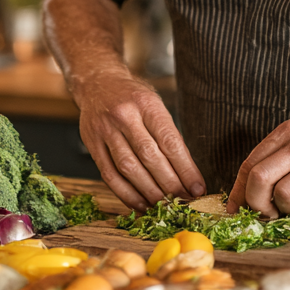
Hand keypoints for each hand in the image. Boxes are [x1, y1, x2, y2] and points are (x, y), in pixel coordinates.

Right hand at [73, 69, 205, 211]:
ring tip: (165, 206)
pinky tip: (140, 204)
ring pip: (129, 168)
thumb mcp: (155, 104)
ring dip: (149, 192)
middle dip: (170, 184)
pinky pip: (109, 175)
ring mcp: (105, 130)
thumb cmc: (133, 97)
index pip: (170, 141)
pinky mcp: (92, 144)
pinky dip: (126, 194)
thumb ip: (167, 135)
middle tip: (184, 201)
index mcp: (147, 103)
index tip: (197, 186)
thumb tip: (187, 173)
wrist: (97, 83)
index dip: (185, 168)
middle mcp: (124, 115)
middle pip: (150, 157)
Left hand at [226, 118, 289, 216]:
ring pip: (284, 196)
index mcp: (288, 132)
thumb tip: (246, 195)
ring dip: (289, 208)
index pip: (250, 164)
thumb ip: (277, 161)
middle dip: (258, 204)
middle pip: (260, 180)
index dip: (239, 191)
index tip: (236, 208)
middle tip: (268, 213)